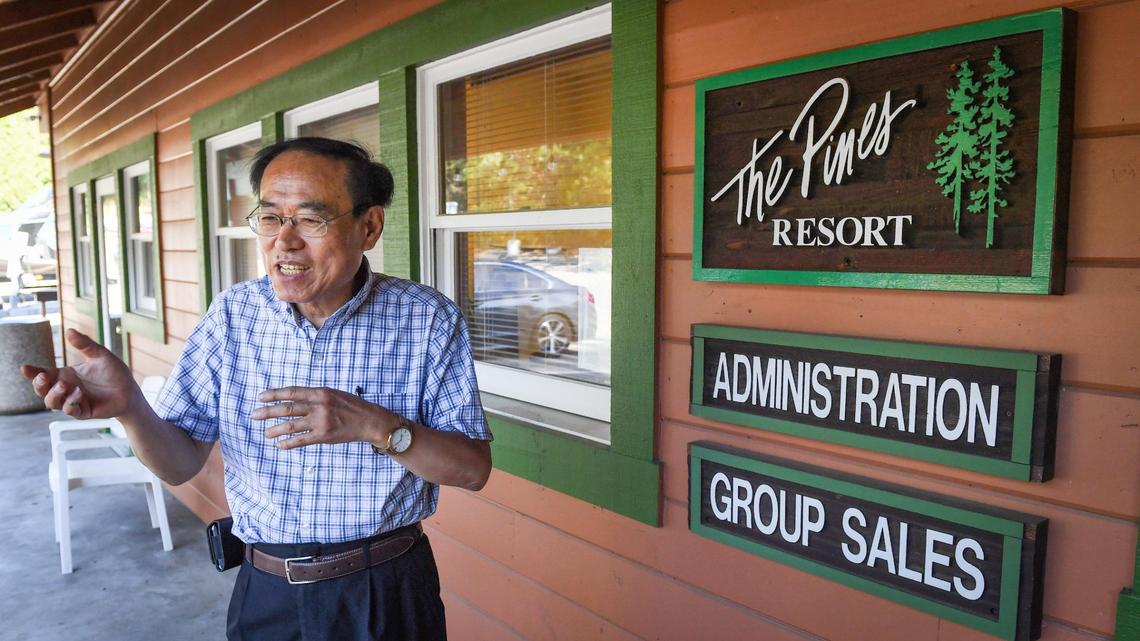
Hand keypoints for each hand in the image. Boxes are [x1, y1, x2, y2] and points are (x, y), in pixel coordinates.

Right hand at [20, 328, 141, 418]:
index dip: (32, 372)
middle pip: (42, 390)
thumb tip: (69, 331)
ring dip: (54, 394)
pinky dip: (71, 402)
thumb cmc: (114, 373)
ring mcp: (73, 401)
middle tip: (44, 376)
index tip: (25, 368)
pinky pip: (70, 410)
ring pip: (52, 402)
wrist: (130, 390)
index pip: (43, 374)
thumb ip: (85, 344)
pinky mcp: (83, 411)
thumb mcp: (100, 355)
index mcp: (66, 375)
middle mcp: (66, 389)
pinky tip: (78, 393)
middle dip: (39, 384)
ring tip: (65, 385)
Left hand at [253, 386, 391, 449]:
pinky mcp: (324, 436)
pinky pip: (301, 440)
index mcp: (320, 392)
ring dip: (275, 430)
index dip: (274, 394)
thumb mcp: (333, 394)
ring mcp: (320, 421)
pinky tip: (280, 445)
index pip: (291, 392)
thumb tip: (292, 398)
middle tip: (254, 415)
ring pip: (291, 426)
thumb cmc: (351, 406)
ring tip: (266, 433)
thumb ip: (313, 396)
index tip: (260, 397)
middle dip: (267, 412)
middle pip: (287, 408)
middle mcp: (319, 406)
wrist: (370, 421)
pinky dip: (288, 443)